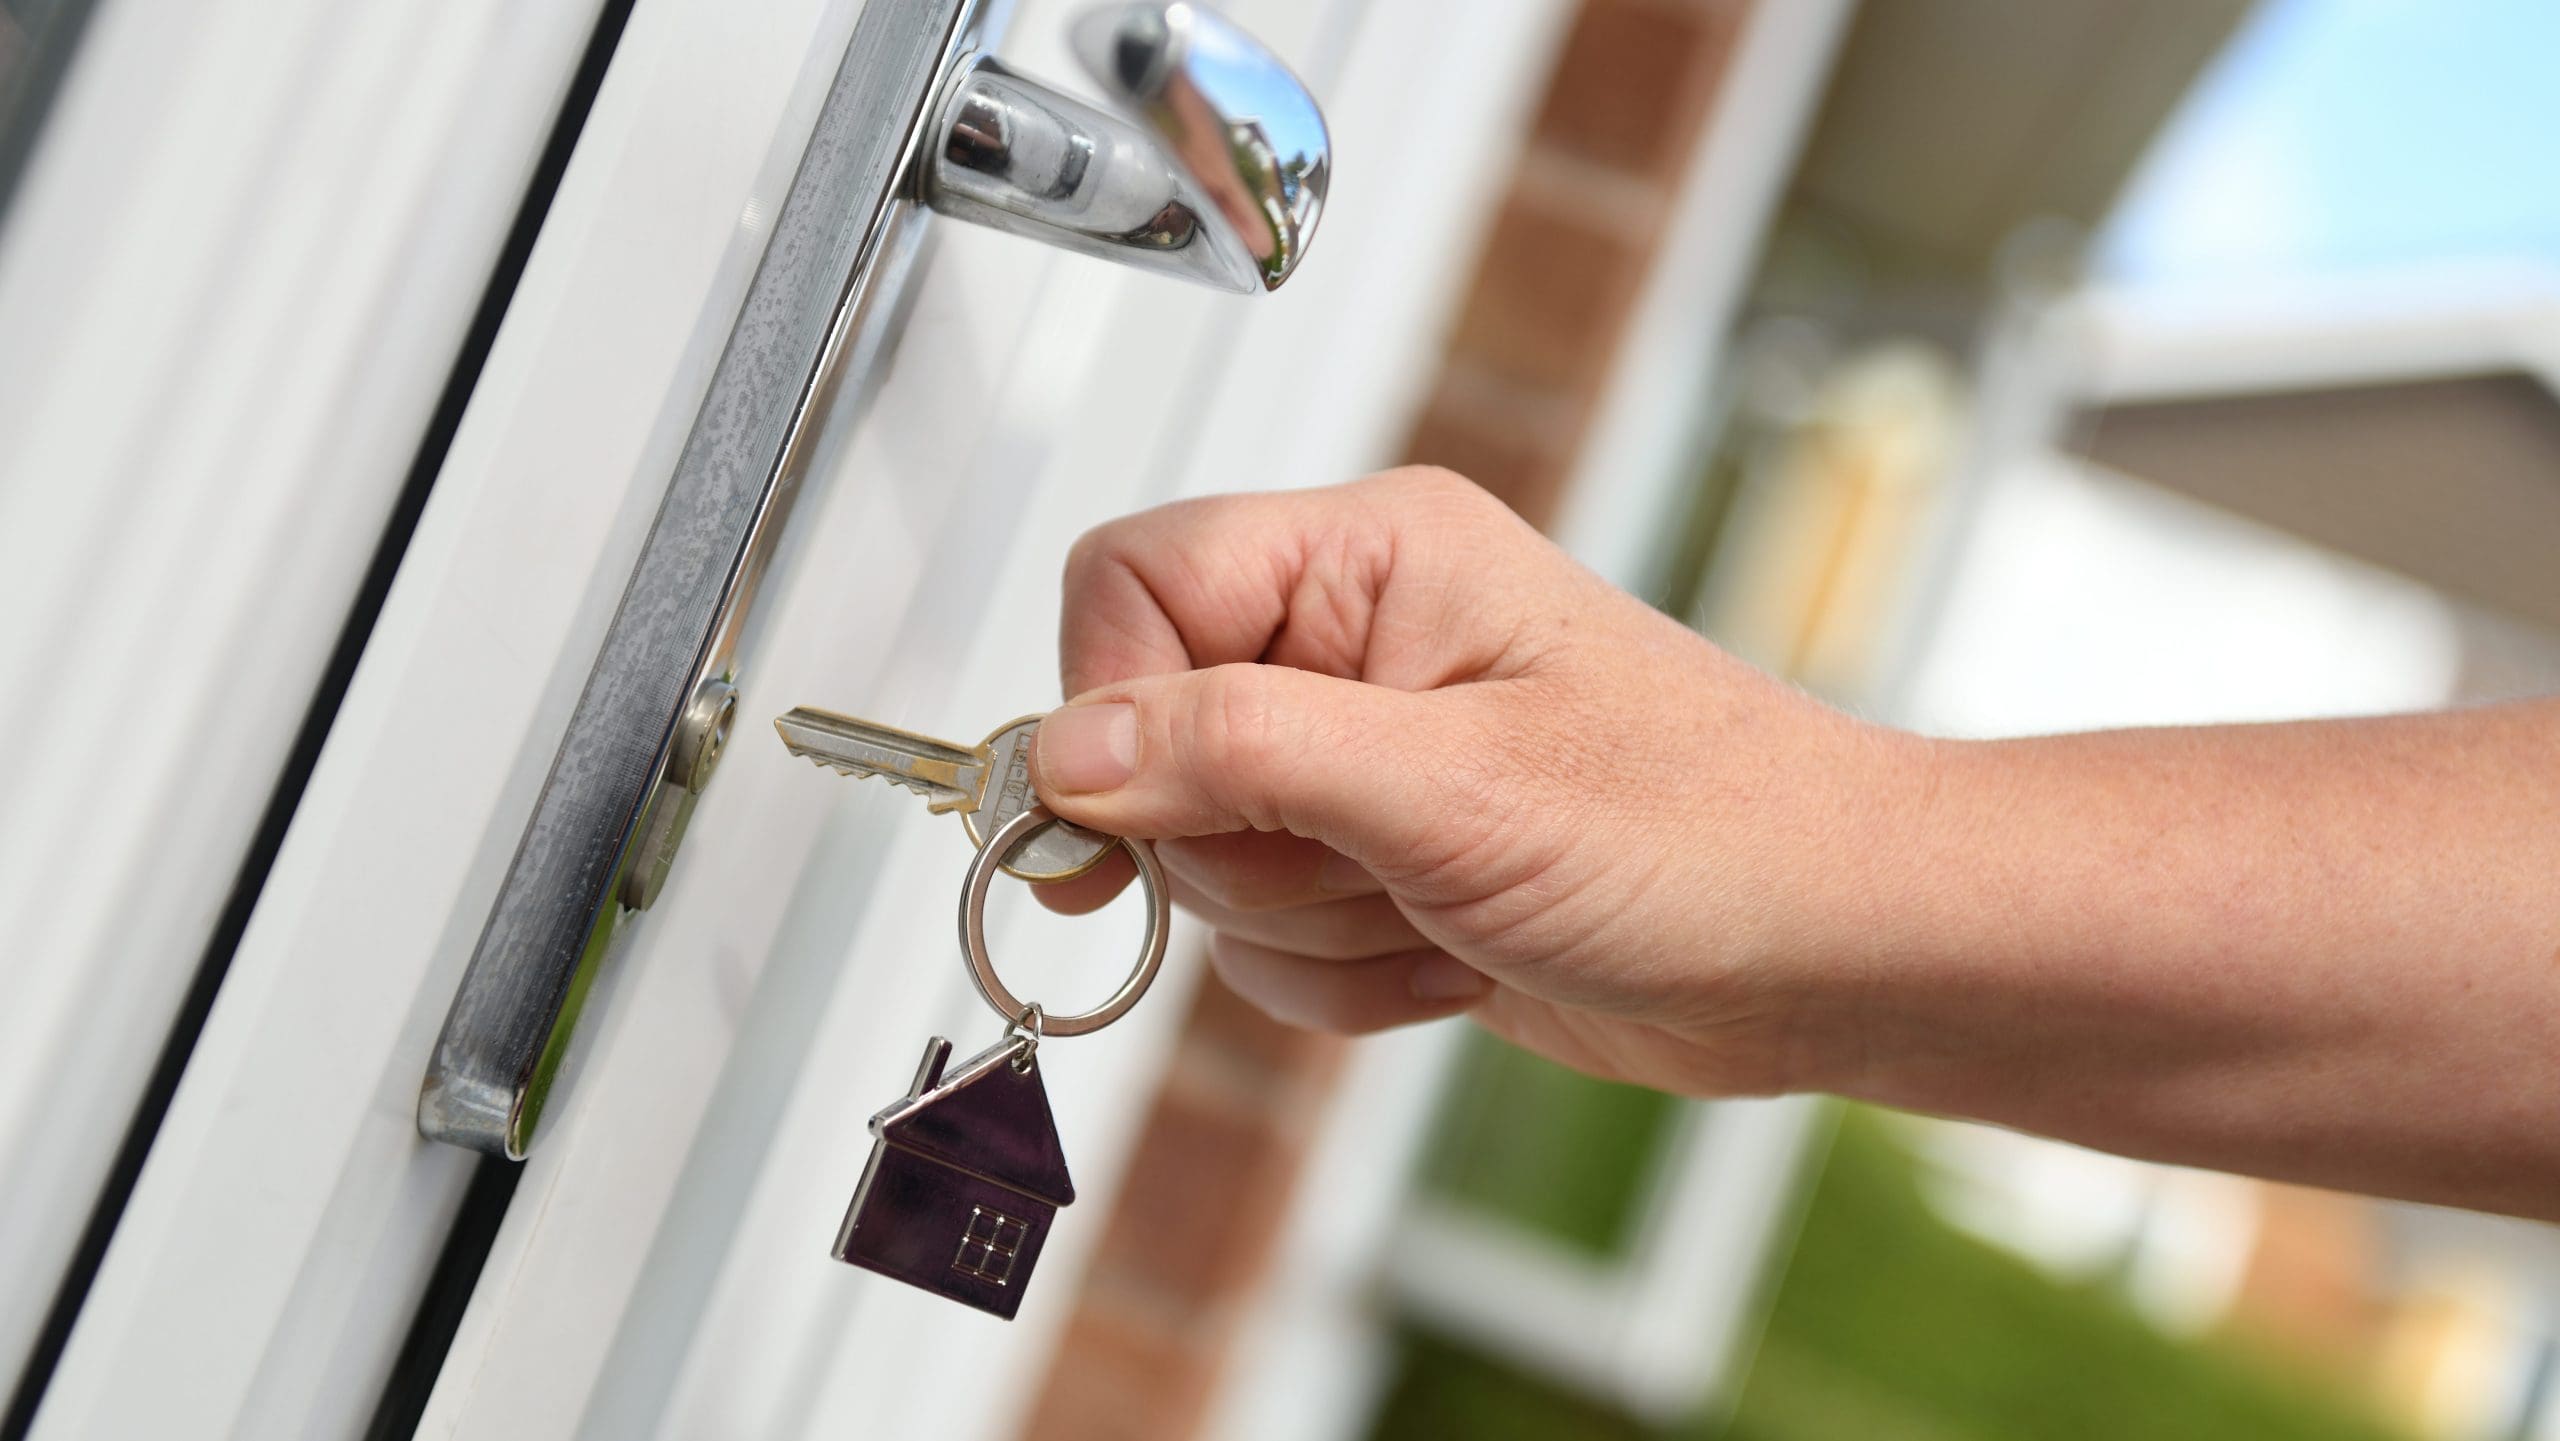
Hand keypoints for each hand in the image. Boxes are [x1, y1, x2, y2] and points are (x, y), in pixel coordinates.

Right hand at [1029, 470, 1922, 1096]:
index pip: (1131, 585)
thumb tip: (1065, 751)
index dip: (1113, 707)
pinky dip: (1349, 979)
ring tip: (1451, 905)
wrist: (1827, 953)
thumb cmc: (1708, 832)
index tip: (1134, 816)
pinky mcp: (1379, 861)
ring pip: (1206, 866)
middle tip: (1382, 861)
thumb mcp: (1452, 787)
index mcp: (1372, 555)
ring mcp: (1365, 759)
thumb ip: (1239, 752)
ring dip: (1316, 928)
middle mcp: (1354, 642)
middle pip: (1151, 746)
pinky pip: (1270, 944)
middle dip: (1252, 851)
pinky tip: (1459, 952)